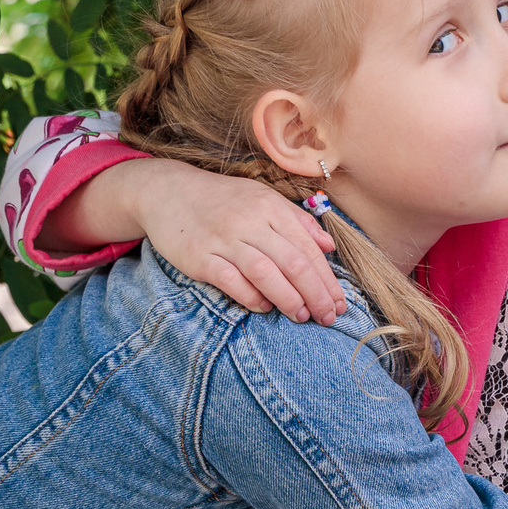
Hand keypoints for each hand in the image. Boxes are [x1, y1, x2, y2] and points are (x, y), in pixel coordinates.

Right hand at [90, 158, 344, 322]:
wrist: (168, 191)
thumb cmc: (223, 199)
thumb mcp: (263, 199)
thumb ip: (298, 221)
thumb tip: (329, 247)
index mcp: (270, 206)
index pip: (308, 248)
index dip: (328, 279)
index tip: (340, 302)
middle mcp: (249, 221)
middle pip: (293, 262)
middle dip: (316, 293)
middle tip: (328, 316)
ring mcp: (223, 238)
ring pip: (265, 273)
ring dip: (288, 299)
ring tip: (302, 316)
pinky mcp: (199, 256)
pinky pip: (231, 281)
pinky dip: (251, 297)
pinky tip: (265, 307)